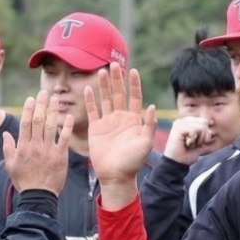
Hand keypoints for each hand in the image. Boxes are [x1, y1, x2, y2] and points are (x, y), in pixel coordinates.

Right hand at [4, 89, 73, 194]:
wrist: (38, 197)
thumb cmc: (24, 181)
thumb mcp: (10, 166)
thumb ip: (8, 148)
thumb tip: (6, 134)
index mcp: (23, 147)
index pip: (25, 123)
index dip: (28, 109)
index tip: (31, 98)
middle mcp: (35, 146)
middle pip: (38, 120)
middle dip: (41, 105)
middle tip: (44, 92)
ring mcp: (48, 150)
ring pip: (50, 126)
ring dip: (53, 111)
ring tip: (56, 99)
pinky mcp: (60, 156)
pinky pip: (64, 139)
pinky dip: (66, 127)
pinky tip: (68, 116)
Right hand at [85, 66, 156, 208]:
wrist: (116, 176)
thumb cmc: (133, 162)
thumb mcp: (145, 143)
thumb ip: (148, 125)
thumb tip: (151, 107)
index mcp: (133, 120)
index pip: (134, 97)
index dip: (134, 84)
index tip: (133, 70)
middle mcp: (120, 118)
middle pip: (119, 94)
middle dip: (117, 79)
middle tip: (114, 64)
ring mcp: (107, 122)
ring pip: (105, 99)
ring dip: (104, 85)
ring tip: (102, 71)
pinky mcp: (96, 128)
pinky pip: (92, 111)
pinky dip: (90, 100)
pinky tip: (88, 88)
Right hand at [164, 115, 216, 164]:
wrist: (177, 164)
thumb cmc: (187, 155)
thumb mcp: (200, 142)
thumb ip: (205, 132)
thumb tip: (211, 121)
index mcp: (187, 122)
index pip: (204, 121)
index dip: (206, 133)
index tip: (197, 143)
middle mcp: (182, 120)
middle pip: (204, 122)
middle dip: (203, 137)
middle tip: (193, 145)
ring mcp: (179, 123)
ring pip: (201, 127)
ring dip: (198, 140)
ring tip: (189, 145)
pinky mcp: (178, 128)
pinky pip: (194, 130)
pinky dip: (193, 140)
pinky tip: (186, 144)